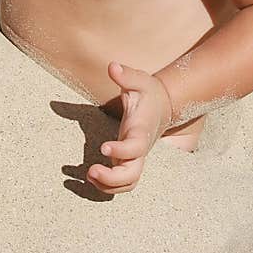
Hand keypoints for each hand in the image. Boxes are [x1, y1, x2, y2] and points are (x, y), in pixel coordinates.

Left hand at [87, 61, 172, 194]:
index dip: (121, 150)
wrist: (164, 106)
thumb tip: (112, 66)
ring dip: (109, 185)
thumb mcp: (139, 80)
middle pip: (133, 174)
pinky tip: (90, 178)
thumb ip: (126, 75)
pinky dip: (108, 185)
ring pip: (128, 182)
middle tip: (90, 171)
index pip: (135, 146)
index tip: (103, 148)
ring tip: (88, 176)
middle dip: (113, 178)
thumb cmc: (148, 93)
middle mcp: (140, 148)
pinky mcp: (129, 160)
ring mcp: (136, 157)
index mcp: (142, 130)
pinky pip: (122, 181)